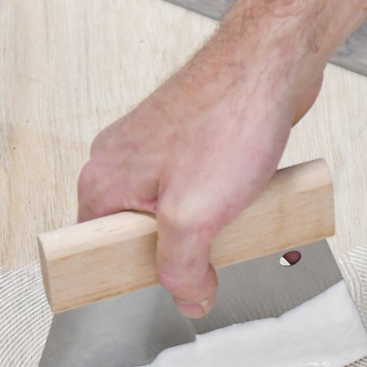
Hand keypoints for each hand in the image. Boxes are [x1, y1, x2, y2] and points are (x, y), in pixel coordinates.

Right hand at [77, 28, 322, 316]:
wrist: (269, 67)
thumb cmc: (227, 122)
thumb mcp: (192, 217)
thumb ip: (181, 269)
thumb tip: (187, 299)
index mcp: (103, 182)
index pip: (97, 253)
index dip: (130, 276)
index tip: (161, 286)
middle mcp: (120, 163)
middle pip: (141, 238)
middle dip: (181, 253)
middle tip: (211, 248)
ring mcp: (155, 152)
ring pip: (176, 216)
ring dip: (209, 228)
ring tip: (234, 216)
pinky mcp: (189, 145)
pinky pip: (201, 193)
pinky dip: (224, 204)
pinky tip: (246, 197)